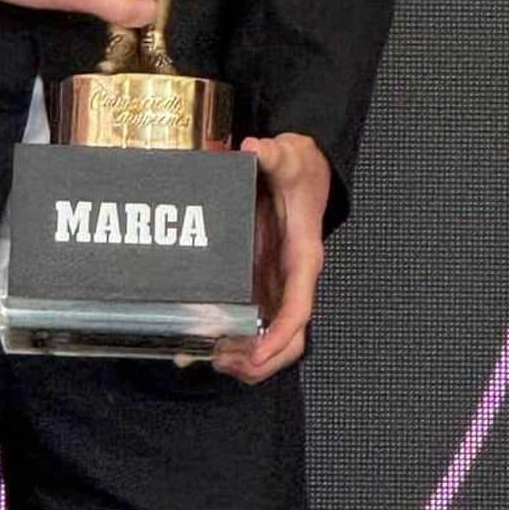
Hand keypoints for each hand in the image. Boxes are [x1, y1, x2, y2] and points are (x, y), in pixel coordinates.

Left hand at [206, 133, 329, 383]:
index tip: (259, 352)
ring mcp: (277, 285)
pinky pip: (253, 323)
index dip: (281, 334)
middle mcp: (292, 279)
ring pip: (271, 338)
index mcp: (303, 256)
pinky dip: (235, 339)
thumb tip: (256, 148)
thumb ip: (273, 153)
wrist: (302, 171)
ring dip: (246, 358)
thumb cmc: (299, 171)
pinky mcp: (262, 283)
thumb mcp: (289, 156)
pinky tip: (205, 343)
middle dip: (260, 359)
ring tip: (209, 359)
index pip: (299, 307)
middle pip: (289, 338)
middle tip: (223, 361)